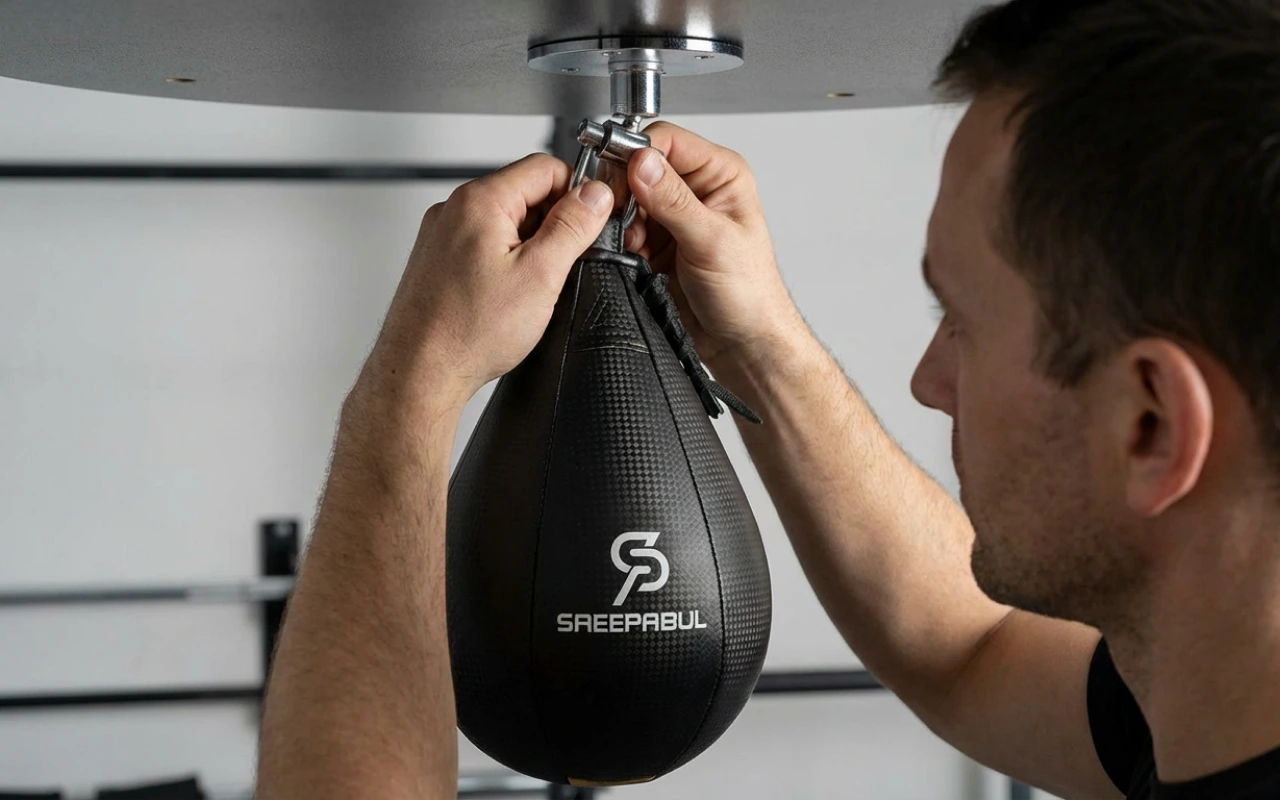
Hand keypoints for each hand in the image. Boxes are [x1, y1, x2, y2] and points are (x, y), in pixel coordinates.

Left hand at [354, 155, 613, 413]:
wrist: (421, 371)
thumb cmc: (467, 331)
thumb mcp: (541, 275)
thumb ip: (573, 227)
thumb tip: (595, 196)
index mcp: (480, 200)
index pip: (545, 167)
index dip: (577, 193)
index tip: (589, 222)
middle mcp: (454, 209)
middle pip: (525, 192)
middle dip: (553, 224)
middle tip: (560, 266)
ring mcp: (442, 233)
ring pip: (506, 221)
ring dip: (529, 246)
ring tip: (528, 289)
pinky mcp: (438, 258)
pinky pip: (484, 243)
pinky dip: (504, 262)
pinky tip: (506, 296)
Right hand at [624, 122, 804, 369]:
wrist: (742, 343)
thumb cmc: (750, 295)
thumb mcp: (711, 242)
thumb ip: (674, 201)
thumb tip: (643, 163)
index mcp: (721, 175)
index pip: (666, 141)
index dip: (637, 155)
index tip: (619, 179)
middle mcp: (697, 190)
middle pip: (640, 168)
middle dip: (625, 194)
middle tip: (622, 217)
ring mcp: (675, 217)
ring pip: (627, 200)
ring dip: (622, 222)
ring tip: (636, 245)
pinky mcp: (658, 242)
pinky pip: (624, 229)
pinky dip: (621, 243)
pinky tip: (634, 258)